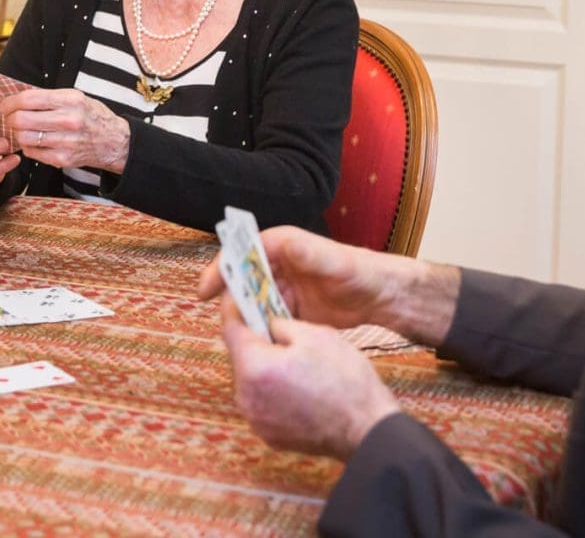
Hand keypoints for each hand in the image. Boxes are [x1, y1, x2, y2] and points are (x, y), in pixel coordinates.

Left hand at [0, 88, 130, 172]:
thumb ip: (48, 97)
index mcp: (71, 100)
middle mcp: (68, 120)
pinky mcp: (62, 159)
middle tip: (10, 118)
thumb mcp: (75, 98)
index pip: (28, 99)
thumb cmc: (91, 116)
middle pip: (21, 120)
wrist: (115, 142)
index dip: (10, 102)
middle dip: (10, 119)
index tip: (5, 105)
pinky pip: (31, 152)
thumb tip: (17, 98)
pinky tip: (34, 141)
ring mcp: (65, 142)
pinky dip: (28, 146)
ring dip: (18, 133)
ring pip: (24, 137)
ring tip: (23, 130)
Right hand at [197, 225, 390, 329]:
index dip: (220, 270)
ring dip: (245, 318)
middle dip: (230, 300)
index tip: (204, 292)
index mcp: (280, 246)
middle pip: (242, 281)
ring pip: (252, 303)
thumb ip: (307, 252)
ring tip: (239, 337)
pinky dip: (261, 329)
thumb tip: (283, 243)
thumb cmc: (358, 270)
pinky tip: (259, 343)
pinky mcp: (290, 309)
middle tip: (224, 323)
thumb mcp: (333, 260)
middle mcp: (276, 265)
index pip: (240, 254)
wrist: (380, 296)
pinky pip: (267, 319)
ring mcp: (282, 288)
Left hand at [220, 299, 398, 459]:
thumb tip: (267, 322)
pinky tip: (295, 383)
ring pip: (250, 380)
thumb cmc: (347, 382)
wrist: (369, 431)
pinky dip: (272, 389)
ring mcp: (256, 419)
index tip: (240, 297)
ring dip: (263, 365)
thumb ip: (281, 324)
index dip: (235, 308)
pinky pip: (262, 401)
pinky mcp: (268, 435)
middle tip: (270, 323)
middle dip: (253, 338)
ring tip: (289, 355)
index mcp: (256, 368)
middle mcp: (247, 397)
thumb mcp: (316, 336)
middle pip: (239, 356)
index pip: (230, 329)